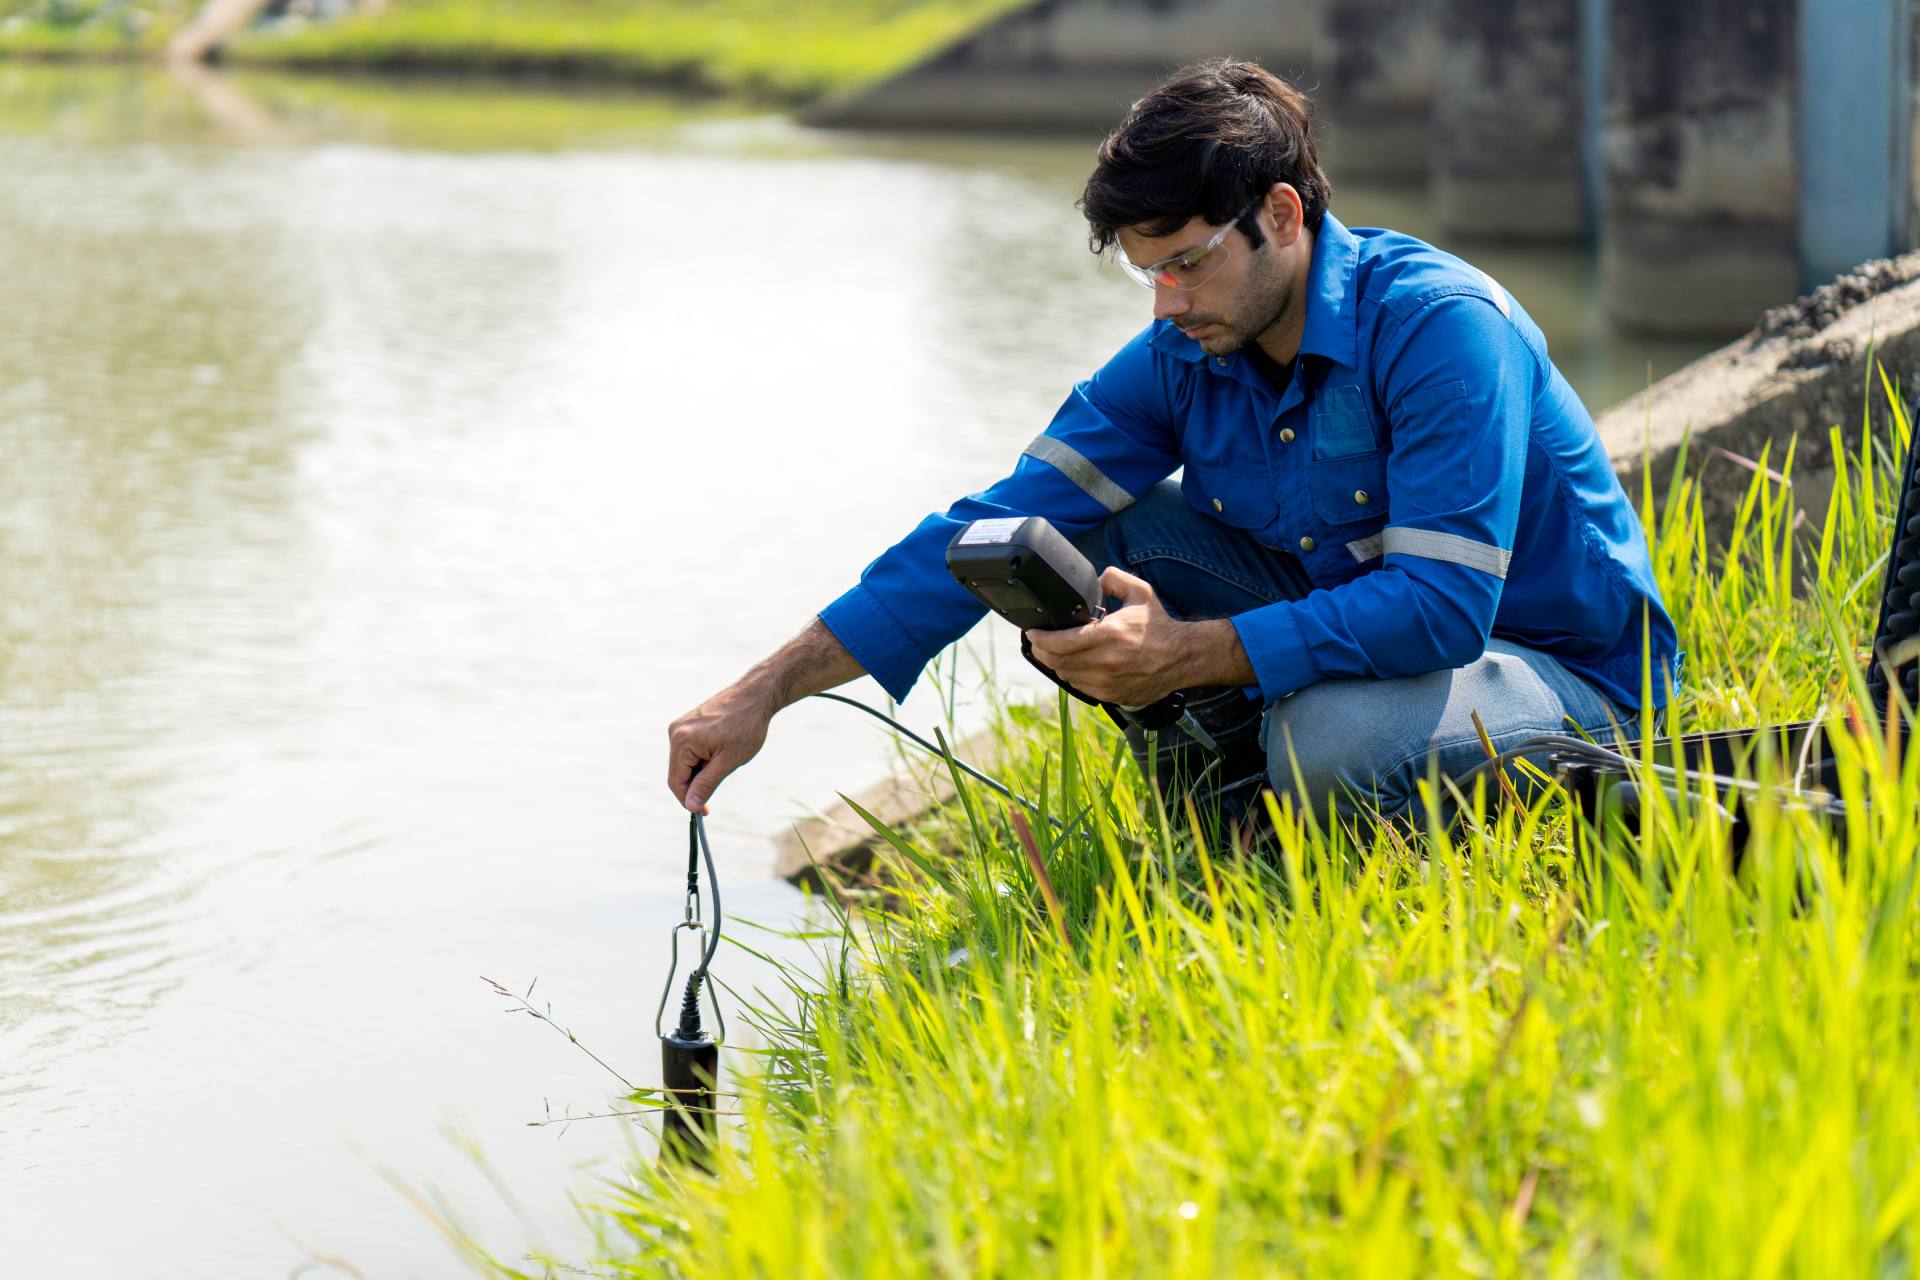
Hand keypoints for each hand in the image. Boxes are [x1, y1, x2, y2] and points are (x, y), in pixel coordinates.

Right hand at [667, 682, 776, 814]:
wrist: (756, 695)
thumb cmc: (746, 726)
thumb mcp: (728, 761)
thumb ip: (706, 784)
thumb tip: (690, 805)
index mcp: (681, 741)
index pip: (676, 781)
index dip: (688, 800)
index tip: (704, 812)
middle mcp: (676, 731)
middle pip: (679, 772)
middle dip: (697, 785)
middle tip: (719, 789)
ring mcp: (682, 725)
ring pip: (686, 761)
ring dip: (702, 771)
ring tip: (726, 762)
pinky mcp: (690, 723)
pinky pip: (690, 750)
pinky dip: (704, 759)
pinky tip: (723, 752)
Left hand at [1024, 567, 1193, 705]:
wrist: (1182, 657)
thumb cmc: (1159, 626)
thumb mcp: (1140, 591)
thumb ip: (1113, 578)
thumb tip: (1093, 581)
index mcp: (1108, 635)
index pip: (1060, 642)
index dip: (1040, 638)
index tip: (1032, 632)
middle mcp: (1105, 662)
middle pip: (1057, 661)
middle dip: (1042, 651)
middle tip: (1038, 642)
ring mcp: (1107, 682)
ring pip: (1066, 676)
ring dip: (1056, 664)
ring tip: (1055, 652)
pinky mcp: (1111, 695)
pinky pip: (1080, 687)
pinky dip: (1073, 676)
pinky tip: (1074, 665)